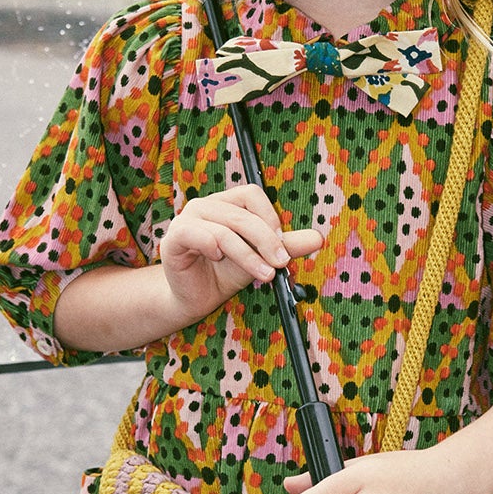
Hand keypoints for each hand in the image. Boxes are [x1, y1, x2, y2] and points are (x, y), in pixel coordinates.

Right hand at [158, 184, 320, 322]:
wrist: (196, 299)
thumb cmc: (225, 273)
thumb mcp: (261, 257)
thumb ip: (286, 246)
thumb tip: (318, 238)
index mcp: (226, 203)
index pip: (251, 194)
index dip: (270, 217)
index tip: (282, 245)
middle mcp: (206, 205)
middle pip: (242, 214)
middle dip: (266, 240)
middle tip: (281, 262)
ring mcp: (187, 219)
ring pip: (225, 229)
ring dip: (248, 254)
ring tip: (263, 274)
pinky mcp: (174, 238)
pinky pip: (196, 234)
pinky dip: (212, 245)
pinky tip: (218, 258)